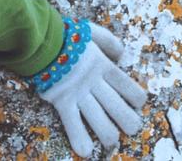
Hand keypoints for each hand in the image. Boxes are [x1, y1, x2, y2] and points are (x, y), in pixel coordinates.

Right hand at [33, 18, 146, 156]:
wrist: (41, 39)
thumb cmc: (66, 34)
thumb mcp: (92, 31)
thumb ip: (108, 41)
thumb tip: (121, 54)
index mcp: (102, 65)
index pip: (124, 83)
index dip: (135, 95)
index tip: (140, 104)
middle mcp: (93, 82)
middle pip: (115, 104)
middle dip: (127, 119)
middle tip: (134, 129)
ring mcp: (78, 93)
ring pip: (97, 118)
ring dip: (107, 133)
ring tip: (113, 142)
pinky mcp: (62, 101)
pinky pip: (72, 122)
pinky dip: (78, 137)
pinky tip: (85, 151)